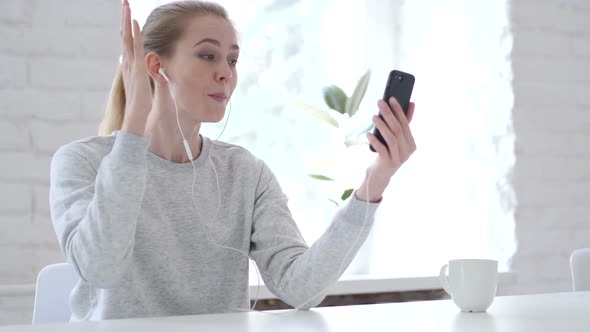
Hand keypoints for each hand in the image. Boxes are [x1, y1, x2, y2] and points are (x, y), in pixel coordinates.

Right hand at [119, 0, 151, 136]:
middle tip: (124, 2)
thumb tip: (155, 66)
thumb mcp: (149, 87)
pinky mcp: (137, 69)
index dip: (128, 29)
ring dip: (127, 20)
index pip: (128, 43)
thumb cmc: (143, 107)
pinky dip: (134, 33)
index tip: (129, 15)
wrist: (137, 119)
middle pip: (125, 36)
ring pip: (127, 38)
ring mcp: (131, 66)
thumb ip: (151, 75)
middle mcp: (128, 64)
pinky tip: (134, 21)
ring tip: (126, 5)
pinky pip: (135, 47)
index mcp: (131, 67)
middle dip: (125, 19)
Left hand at [356, 97, 415, 201]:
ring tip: (374, 116)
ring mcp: (399, 158)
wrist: (380, 175)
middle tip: (380, 102)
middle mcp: (407, 151)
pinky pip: (382, 149)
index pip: (405, 123)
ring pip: (391, 138)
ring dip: (382, 126)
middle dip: (389, 114)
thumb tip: (412, 103)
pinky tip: (368, 134)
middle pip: (398, 129)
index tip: (391, 98)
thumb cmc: (387, 153)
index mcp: (411, 143)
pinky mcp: (388, 163)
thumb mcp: (395, 139)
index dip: (399, 110)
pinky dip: (375, 141)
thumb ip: (402, 124)